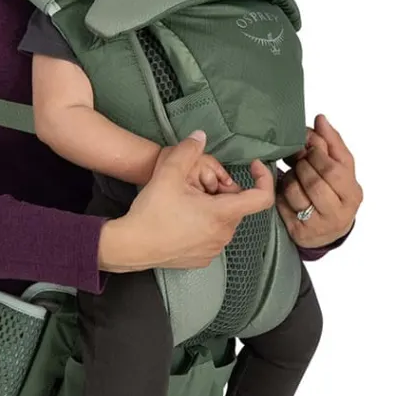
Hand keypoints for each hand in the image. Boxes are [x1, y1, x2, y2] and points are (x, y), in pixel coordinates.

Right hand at [103, 131, 274, 271]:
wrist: (130, 247)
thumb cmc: (151, 213)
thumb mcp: (168, 174)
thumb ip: (187, 150)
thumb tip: (200, 136)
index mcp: (223, 214)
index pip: (262, 197)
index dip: (264, 178)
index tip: (253, 167)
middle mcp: (224, 234)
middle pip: (237, 206)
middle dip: (224, 192)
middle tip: (199, 184)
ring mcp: (214, 249)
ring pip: (223, 222)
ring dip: (213, 209)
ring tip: (188, 202)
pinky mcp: (202, 259)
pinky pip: (211, 237)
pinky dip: (204, 226)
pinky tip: (182, 220)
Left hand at [275, 113, 360, 247]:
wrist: (329, 231)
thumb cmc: (336, 194)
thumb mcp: (341, 170)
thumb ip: (332, 144)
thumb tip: (320, 119)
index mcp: (353, 194)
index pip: (333, 169)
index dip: (317, 154)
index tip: (308, 144)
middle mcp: (338, 213)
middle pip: (314, 181)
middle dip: (302, 164)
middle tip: (297, 157)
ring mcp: (318, 226)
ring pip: (296, 193)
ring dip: (290, 178)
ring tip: (293, 173)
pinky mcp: (299, 233)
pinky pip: (283, 206)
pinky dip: (280, 192)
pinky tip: (284, 188)